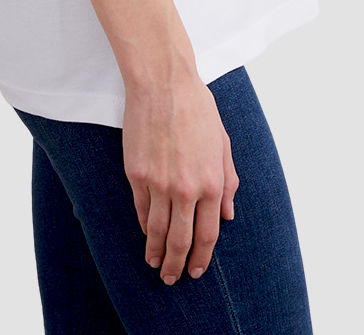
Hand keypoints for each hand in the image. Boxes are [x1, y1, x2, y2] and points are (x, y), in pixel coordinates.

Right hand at [122, 70, 239, 284]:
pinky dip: (144, 225)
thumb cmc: (197, 108)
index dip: (202, 257)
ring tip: (155, 263)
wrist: (163, 84)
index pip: (208, 234)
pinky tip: (146, 233)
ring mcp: (158, 183)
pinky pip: (141, 209)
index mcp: (210, 182)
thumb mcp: (223, 143)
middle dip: (176, 265)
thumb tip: (227, 215)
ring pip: (156, 231)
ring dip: (156, 252)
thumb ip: (227, 181)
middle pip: (180, 240)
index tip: (196, 271)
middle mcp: (185, 188)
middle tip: (172, 279)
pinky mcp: (136, 173)